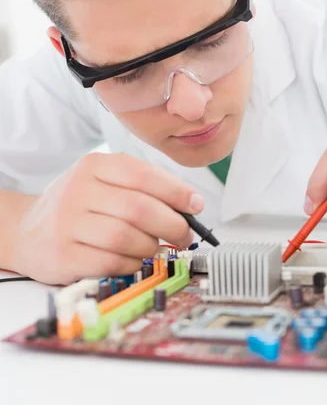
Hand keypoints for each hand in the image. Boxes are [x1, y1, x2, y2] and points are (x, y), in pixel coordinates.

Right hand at [11, 153, 202, 284]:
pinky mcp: (63, 254)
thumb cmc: (77, 206)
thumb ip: (141, 188)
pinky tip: (134, 261)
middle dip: (172, 224)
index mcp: (94, 166)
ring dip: (151, 247)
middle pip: (139, 208)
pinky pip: (111, 262)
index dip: (176, 191)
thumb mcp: (102, 182)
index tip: (196, 205)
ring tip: (155, 248)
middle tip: (184, 235)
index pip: (144, 174)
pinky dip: (132, 264)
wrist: (26, 229)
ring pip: (127, 237)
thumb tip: (188, 204)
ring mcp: (68, 223)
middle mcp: (79, 190)